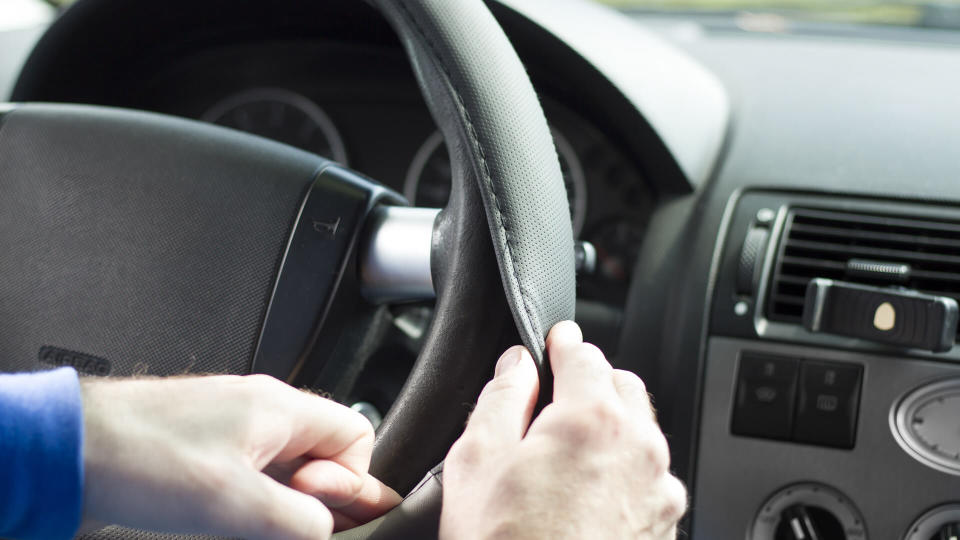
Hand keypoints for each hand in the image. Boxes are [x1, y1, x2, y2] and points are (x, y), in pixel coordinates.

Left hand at [80, 374, 400, 539]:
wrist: (71, 446)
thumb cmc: (140, 458)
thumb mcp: (236, 503)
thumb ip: (300, 520)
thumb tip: (326, 529)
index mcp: (281, 407)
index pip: (356, 435)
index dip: (350, 480)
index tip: (318, 510)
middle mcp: (263, 408)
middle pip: (324, 451)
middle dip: (319, 494)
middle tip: (292, 525)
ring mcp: (234, 422)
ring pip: (289, 463)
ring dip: (285, 499)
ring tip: (255, 523)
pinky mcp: (208, 441)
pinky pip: (256, 467)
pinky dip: (257, 495)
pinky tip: (234, 516)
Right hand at [440, 321, 686, 539]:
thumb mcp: (477, 461)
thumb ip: (501, 396)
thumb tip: (516, 365)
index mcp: (593, 419)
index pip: (584, 354)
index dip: (562, 344)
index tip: (555, 342)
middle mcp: (639, 448)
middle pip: (622, 386)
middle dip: (591, 382)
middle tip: (552, 401)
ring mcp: (658, 490)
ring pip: (642, 430)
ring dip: (612, 425)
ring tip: (566, 455)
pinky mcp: (664, 525)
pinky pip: (650, 474)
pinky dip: (625, 468)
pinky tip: (586, 493)